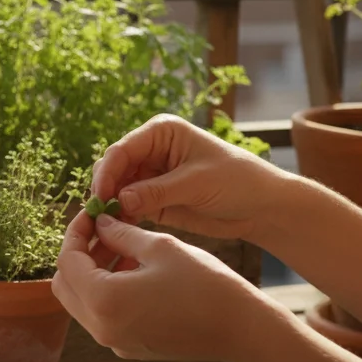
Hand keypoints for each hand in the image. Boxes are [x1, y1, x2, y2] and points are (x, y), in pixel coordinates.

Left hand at [51, 211, 272, 361]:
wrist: (241, 330)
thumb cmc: (205, 284)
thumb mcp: (160, 247)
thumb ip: (120, 233)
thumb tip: (100, 223)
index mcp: (104, 301)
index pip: (67, 261)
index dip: (75, 233)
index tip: (91, 214)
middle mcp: (101, 328)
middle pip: (66, 284)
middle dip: (78, 254)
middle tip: (102, 230)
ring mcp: (113, 341)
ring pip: (82, 301)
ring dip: (92, 272)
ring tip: (120, 246)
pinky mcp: (128, 347)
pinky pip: (102, 316)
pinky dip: (106, 291)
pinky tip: (132, 270)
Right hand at [91, 114, 288, 241]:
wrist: (262, 207)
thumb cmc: (237, 181)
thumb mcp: (197, 183)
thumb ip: (156, 191)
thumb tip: (119, 200)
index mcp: (161, 132)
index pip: (122, 149)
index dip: (107, 172)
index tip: (101, 196)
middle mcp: (150, 151)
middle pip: (113, 168)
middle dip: (104, 189)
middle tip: (99, 214)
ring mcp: (149, 176)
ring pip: (116, 189)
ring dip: (109, 205)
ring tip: (105, 225)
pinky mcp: (152, 200)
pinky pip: (127, 207)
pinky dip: (120, 217)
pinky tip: (117, 229)